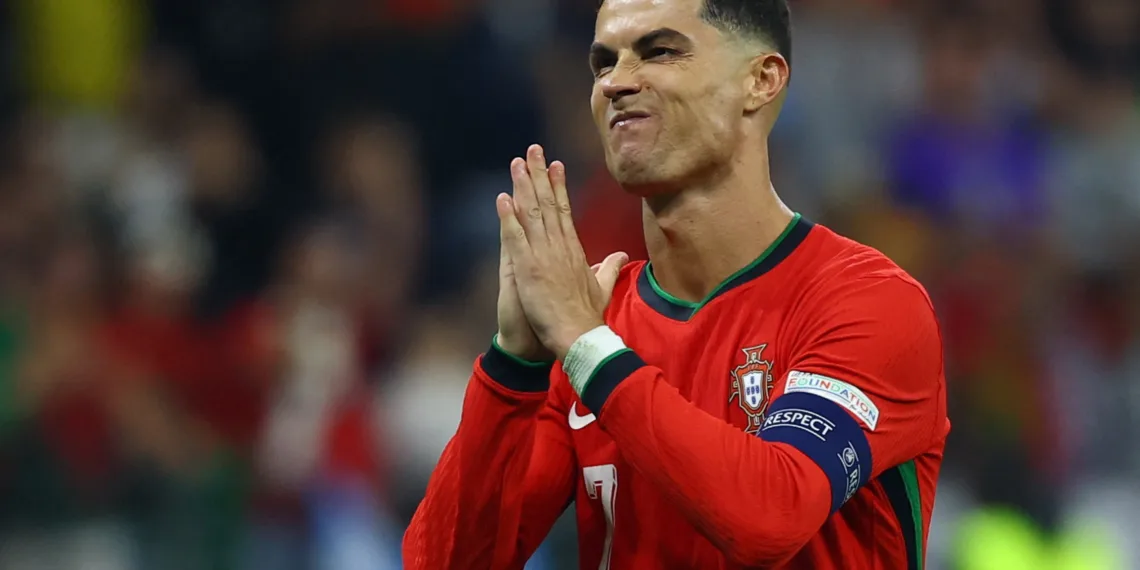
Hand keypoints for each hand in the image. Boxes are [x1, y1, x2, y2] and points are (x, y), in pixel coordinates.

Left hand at [497, 144, 628, 359]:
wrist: (579, 337)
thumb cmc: (588, 317)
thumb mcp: (602, 287)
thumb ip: (609, 268)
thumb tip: (621, 256)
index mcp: (574, 250)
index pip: (564, 210)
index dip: (558, 186)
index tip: (555, 165)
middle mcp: (559, 247)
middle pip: (548, 203)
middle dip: (539, 174)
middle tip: (533, 149)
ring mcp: (543, 256)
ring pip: (532, 214)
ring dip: (523, 187)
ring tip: (516, 163)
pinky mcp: (528, 269)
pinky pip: (515, 238)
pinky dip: (508, 218)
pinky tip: (503, 198)